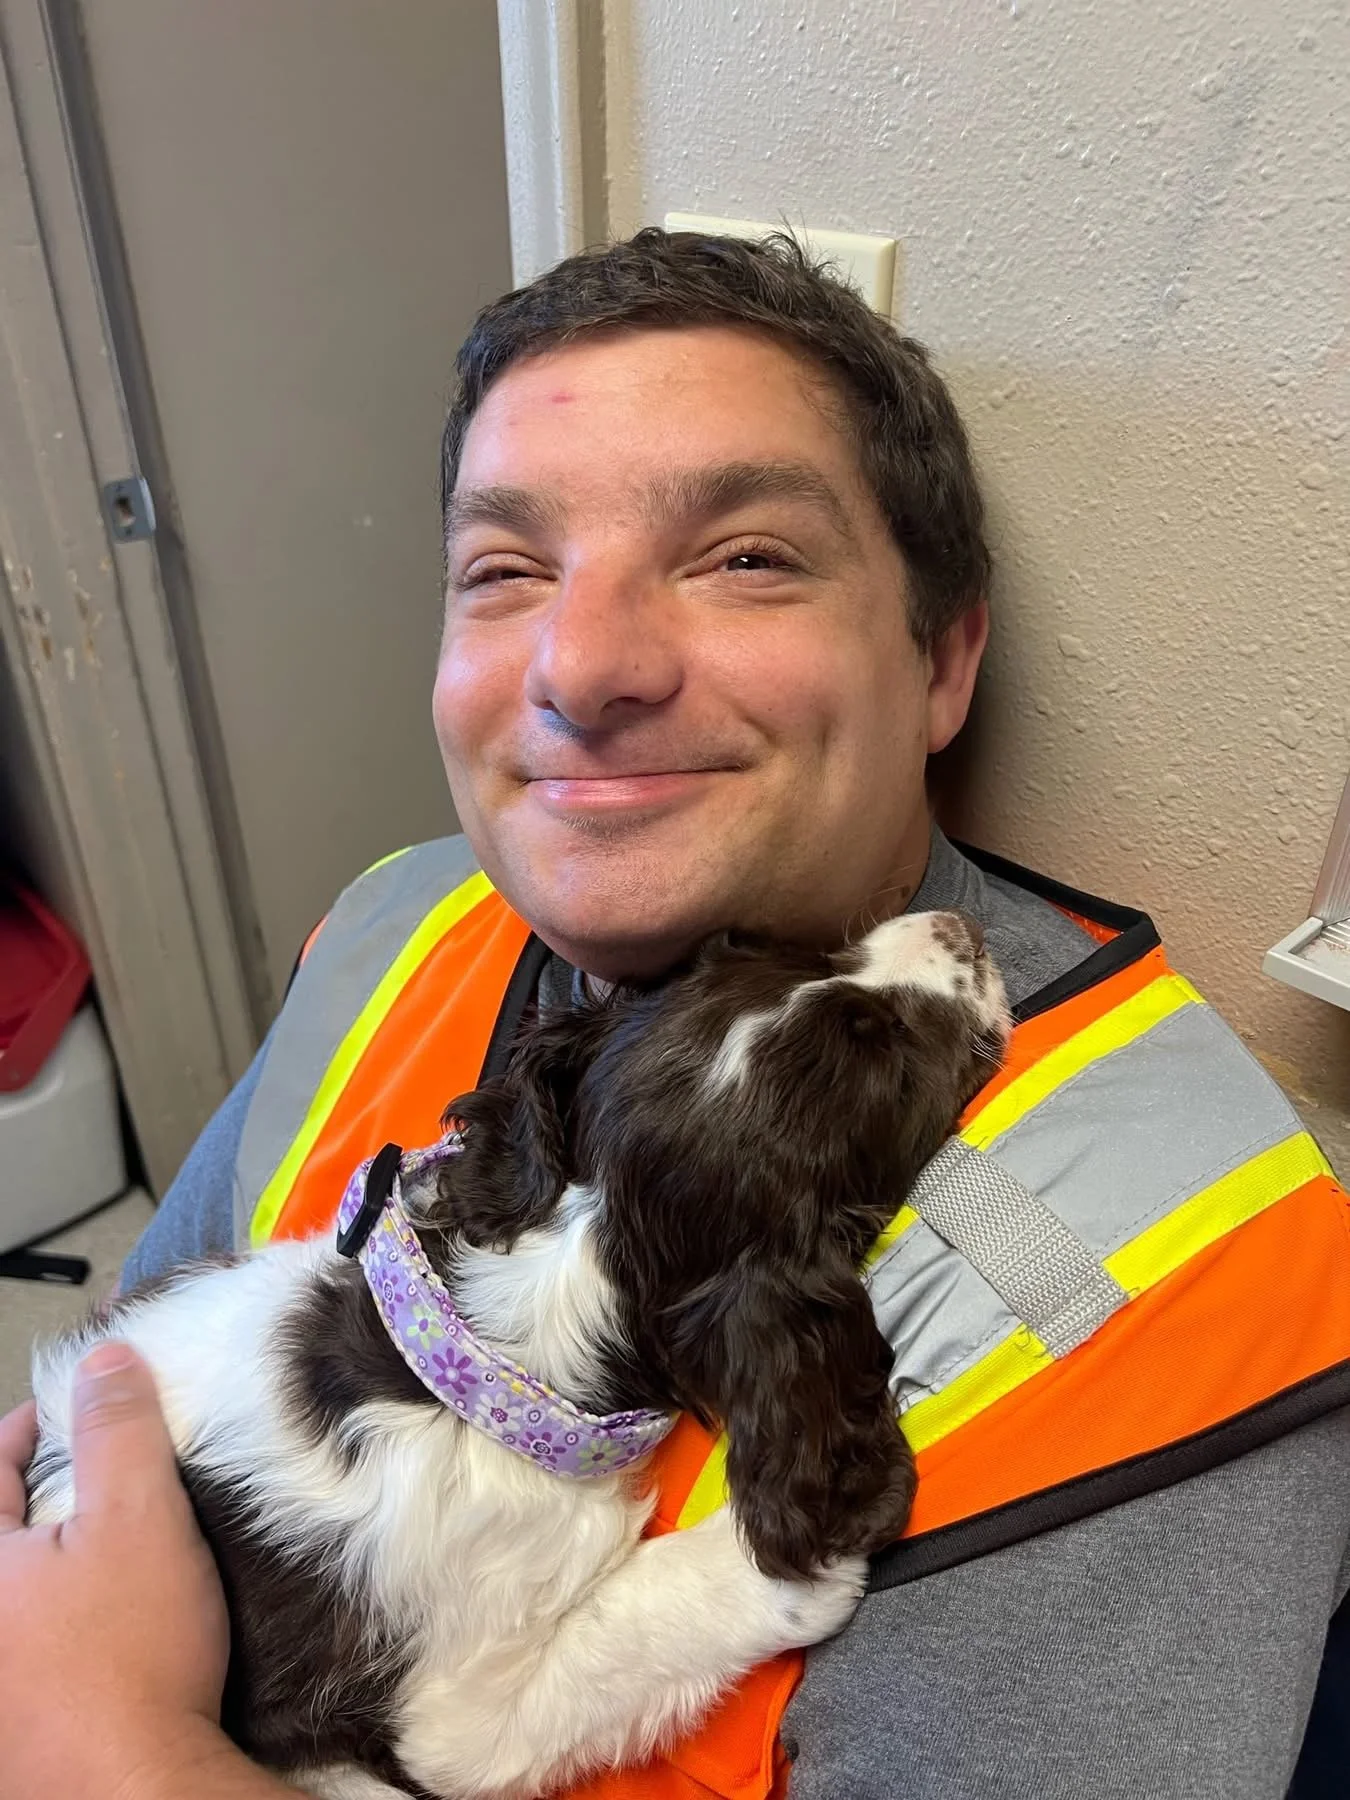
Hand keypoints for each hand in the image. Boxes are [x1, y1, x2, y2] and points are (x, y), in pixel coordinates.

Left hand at [0, 1342, 235, 1798]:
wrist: (136, 1790)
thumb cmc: (128, 1664)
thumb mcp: (138, 1516)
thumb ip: (117, 1430)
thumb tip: (105, 1363)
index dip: (34, 1424)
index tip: (80, 1408)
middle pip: (2, 1527)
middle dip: (48, 1490)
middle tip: (107, 1472)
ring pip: (19, 1588)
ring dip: (57, 1557)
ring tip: (117, 1542)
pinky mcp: (14, 1721)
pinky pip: (32, 1642)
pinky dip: (63, 1615)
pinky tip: (114, 1618)